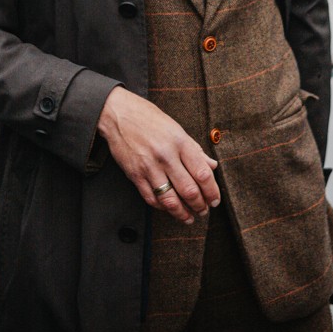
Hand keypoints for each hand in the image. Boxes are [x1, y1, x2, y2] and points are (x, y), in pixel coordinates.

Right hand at [96, 86, 219, 224]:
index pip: (202, 173)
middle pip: (189, 190)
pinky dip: (162, 207)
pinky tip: (169, 208)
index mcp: (180, 142)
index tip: (215, 200)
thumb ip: (195, 149)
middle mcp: (166, 155)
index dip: (212, 191)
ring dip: (182, 213)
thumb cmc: (149, 118)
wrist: (118, 114)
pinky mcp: (134, 175)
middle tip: (204, 210)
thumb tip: (212, 166)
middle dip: (200, 205)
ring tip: (189, 217)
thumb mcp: (176, 128)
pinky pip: (151, 198)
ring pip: (170, 199)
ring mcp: (149, 166)